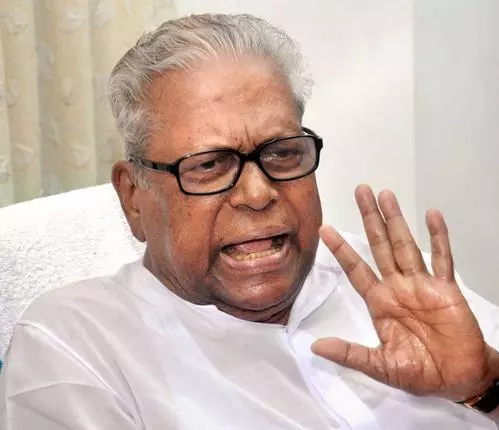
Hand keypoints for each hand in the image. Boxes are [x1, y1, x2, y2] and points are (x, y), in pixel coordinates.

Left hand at [312, 184, 498, 401]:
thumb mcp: (380, 366)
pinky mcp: (447, 288)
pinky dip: (438, 237)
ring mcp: (422, 284)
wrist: (459, 379)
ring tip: (386, 195)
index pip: (356, 269)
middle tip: (360, 191)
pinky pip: (443, 259)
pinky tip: (431, 216)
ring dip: (396, 220)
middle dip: (369, 219)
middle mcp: (397, 286)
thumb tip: (316, 347)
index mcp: (380, 301)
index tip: (325, 228)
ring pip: (406, 245)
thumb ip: (350, 354)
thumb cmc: (421, 372)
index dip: (341, 249)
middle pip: (379, 245)